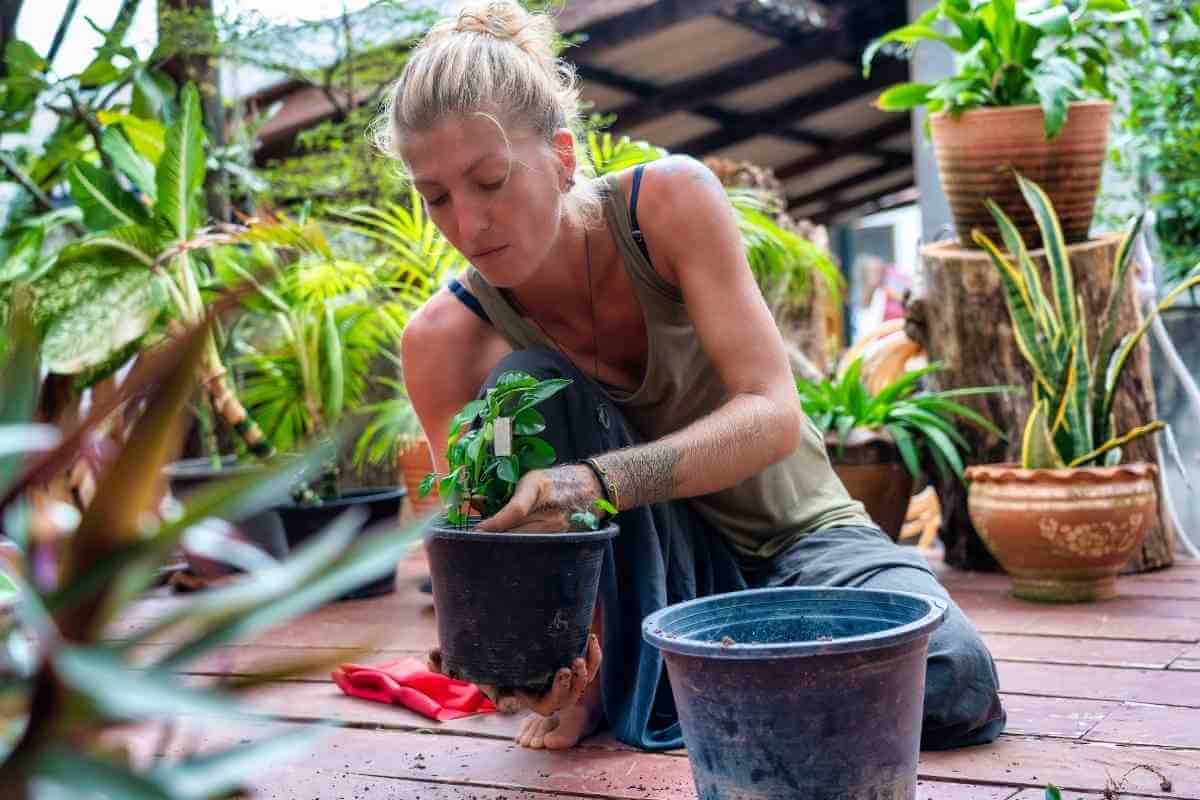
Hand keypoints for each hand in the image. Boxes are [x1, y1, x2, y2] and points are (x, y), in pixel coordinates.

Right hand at [426, 635, 602, 715]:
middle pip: (557, 704)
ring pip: (577, 690)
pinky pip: (589, 668)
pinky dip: (594, 657)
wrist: (511, 635)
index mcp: (516, 691)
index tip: (529, 684)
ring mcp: (557, 680)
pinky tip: (589, 638)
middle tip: (567, 668)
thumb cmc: (488, 651)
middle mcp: (538, 691)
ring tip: (580, 657)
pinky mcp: (570, 662)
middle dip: (565, 691)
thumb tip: (429, 657)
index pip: (521, 704)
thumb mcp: (467, 656)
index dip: (528, 697)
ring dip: (583, 677)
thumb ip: (447, 660)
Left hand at [475, 464, 605, 532]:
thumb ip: (504, 492)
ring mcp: (558, 527)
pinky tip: (511, 544)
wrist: (591, 487)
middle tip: (478, 539)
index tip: (477, 531)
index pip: (515, 510)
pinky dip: (520, 544)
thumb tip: (475, 502)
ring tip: (491, 542)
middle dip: (494, 535)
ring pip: (524, 540)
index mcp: (539, 487)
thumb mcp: (530, 478)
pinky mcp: (562, 537)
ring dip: (505, 542)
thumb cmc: (556, 480)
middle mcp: (550, 510)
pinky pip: (535, 544)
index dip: (494, 523)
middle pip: (516, 531)